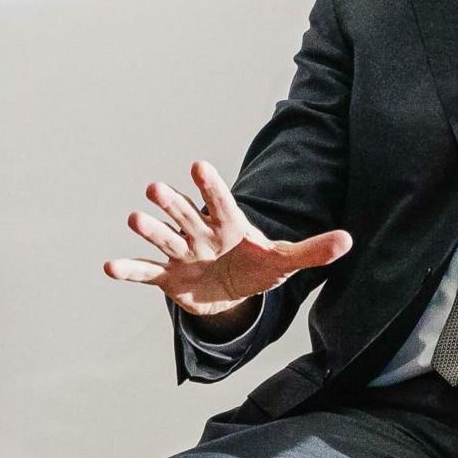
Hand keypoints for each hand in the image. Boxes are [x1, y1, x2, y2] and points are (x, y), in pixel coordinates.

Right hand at [103, 160, 352, 318]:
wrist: (230, 292)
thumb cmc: (256, 267)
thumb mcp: (284, 261)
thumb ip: (312, 251)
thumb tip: (348, 241)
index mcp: (228, 224)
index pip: (219, 201)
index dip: (210, 186)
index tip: (198, 165)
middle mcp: (200, 233)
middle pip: (185, 214)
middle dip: (172, 203)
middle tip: (156, 188)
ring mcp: (182, 253)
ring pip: (164, 238)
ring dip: (149, 230)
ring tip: (134, 219)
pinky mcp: (167, 276)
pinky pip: (146, 272)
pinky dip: (129, 270)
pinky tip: (109, 267)